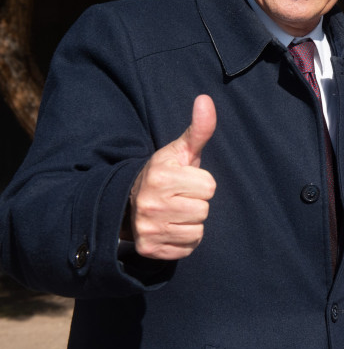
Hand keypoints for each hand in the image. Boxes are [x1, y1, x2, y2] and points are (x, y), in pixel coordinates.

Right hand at [128, 95, 216, 259]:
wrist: (129, 203)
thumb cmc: (165, 174)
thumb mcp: (180, 151)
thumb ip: (198, 129)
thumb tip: (206, 99)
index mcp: (161, 177)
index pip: (209, 186)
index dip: (201, 183)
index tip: (185, 181)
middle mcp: (151, 204)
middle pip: (204, 210)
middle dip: (197, 203)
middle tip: (179, 198)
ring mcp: (148, 229)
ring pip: (197, 231)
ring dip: (191, 223)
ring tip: (175, 212)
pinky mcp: (149, 249)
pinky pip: (187, 248)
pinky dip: (183, 240)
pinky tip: (170, 228)